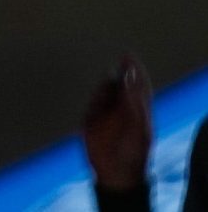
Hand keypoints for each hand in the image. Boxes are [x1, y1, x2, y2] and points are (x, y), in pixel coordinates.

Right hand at [84, 53, 153, 193]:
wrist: (115, 173)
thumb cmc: (133, 151)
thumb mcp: (139, 126)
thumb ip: (133, 101)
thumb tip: (128, 76)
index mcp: (137, 108)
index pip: (136, 84)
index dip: (133, 69)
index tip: (127, 54)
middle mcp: (121, 108)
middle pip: (117, 84)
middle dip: (114, 75)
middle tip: (109, 67)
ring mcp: (105, 114)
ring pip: (100, 92)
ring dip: (100, 90)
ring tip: (101, 98)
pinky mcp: (89, 121)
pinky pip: (87, 104)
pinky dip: (88, 101)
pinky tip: (91, 105)